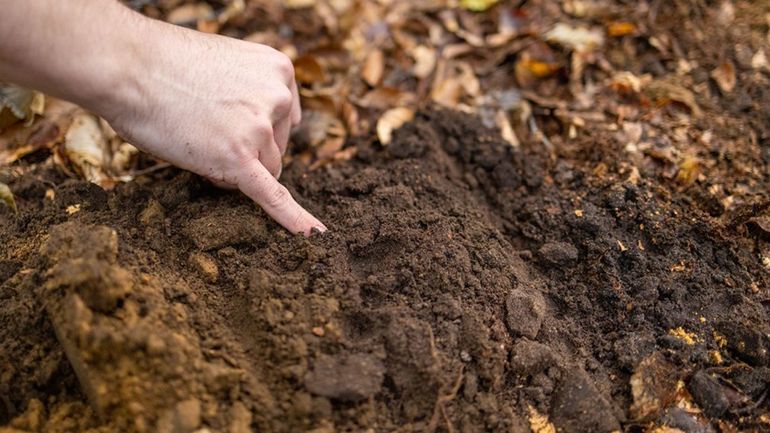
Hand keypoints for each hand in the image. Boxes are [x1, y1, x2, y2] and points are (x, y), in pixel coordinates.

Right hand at [100, 20, 325, 235]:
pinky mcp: (239, 158)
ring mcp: (260, 128)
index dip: (251, 129)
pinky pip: (272, 196)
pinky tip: (311, 234)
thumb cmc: (163, 65)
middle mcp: (278, 97)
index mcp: (279, 69)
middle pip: (274, 149)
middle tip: (201, 128)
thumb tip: (258, 137)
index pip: (281, 120)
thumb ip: (251, 94)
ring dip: (235, 169)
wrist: (126, 65)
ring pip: (264, 172)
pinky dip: (292, 218)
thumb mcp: (226, 66)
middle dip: (245, 151)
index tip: (224, 117)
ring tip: (195, 140)